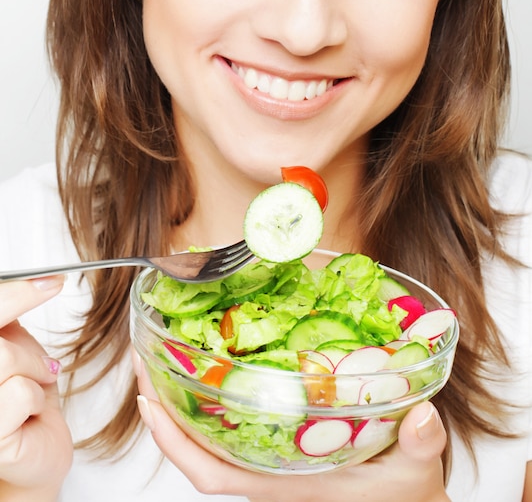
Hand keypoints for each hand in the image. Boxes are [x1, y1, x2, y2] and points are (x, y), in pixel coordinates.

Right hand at [0, 278, 72, 500]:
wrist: (37, 451)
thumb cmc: (25, 400)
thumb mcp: (17, 349)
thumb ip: (6, 322)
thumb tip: (26, 283)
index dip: (16, 292)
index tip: (52, 281)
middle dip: (27, 350)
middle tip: (43, 369)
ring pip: (5, 359)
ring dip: (35, 373)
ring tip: (35, 391)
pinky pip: (21, 393)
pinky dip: (37, 399)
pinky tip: (29, 415)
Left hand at [135, 355, 448, 501]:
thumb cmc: (404, 496)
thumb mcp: (415, 471)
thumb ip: (420, 446)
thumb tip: (423, 416)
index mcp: (285, 482)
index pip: (211, 472)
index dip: (172, 441)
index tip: (146, 399)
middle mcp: (270, 470)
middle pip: (200, 444)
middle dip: (166, 405)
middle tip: (148, 354)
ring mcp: (278, 456)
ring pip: (218, 431)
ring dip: (190, 396)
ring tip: (174, 349)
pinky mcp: (290, 443)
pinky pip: (243, 422)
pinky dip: (225, 397)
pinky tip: (226, 365)